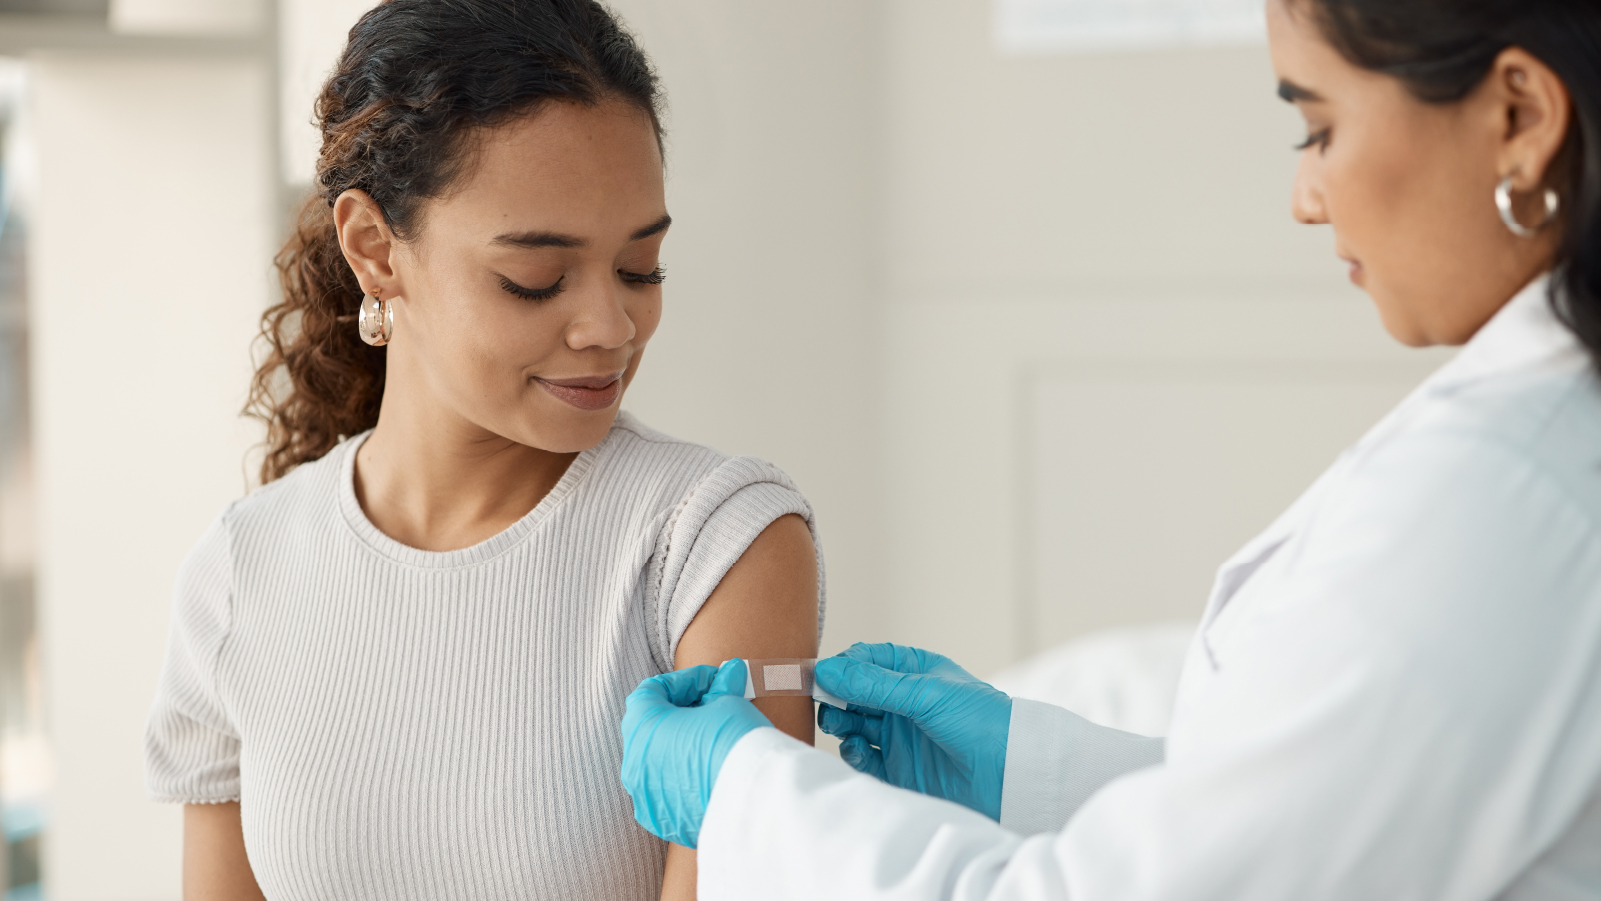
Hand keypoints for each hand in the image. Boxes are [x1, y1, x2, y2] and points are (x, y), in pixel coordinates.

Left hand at [620, 658, 772, 847]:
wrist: (754, 803)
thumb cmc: (735, 744)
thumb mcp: (729, 704)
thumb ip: (721, 689)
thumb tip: (730, 674)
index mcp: (641, 728)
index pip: (651, 691)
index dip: (684, 681)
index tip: (713, 681)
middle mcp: (634, 764)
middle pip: (651, 727)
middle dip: (682, 712)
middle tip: (715, 707)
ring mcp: (645, 797)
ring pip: (657, 762)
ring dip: (681, 746)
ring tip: (716, 740)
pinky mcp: (664, 822)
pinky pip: (667, 792)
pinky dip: (684, 779)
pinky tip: (712, 772)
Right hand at [814, 643, 1011, 819]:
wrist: (1011, 775)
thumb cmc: (980, 721)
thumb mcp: (925, 694)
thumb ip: (874, 684)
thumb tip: (826, 670)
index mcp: (915, 672)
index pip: (866, 660)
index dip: (842, 666)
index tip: (820, 674)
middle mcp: (904, 703)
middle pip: (853, 693)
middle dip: (834, 695)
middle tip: (822, 702)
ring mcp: (899, 736)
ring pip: (853, 725)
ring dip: (840, 723)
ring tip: (839, 724)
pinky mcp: (898, 769)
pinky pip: (862, 759)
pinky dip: (851, 753)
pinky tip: (855, 748)